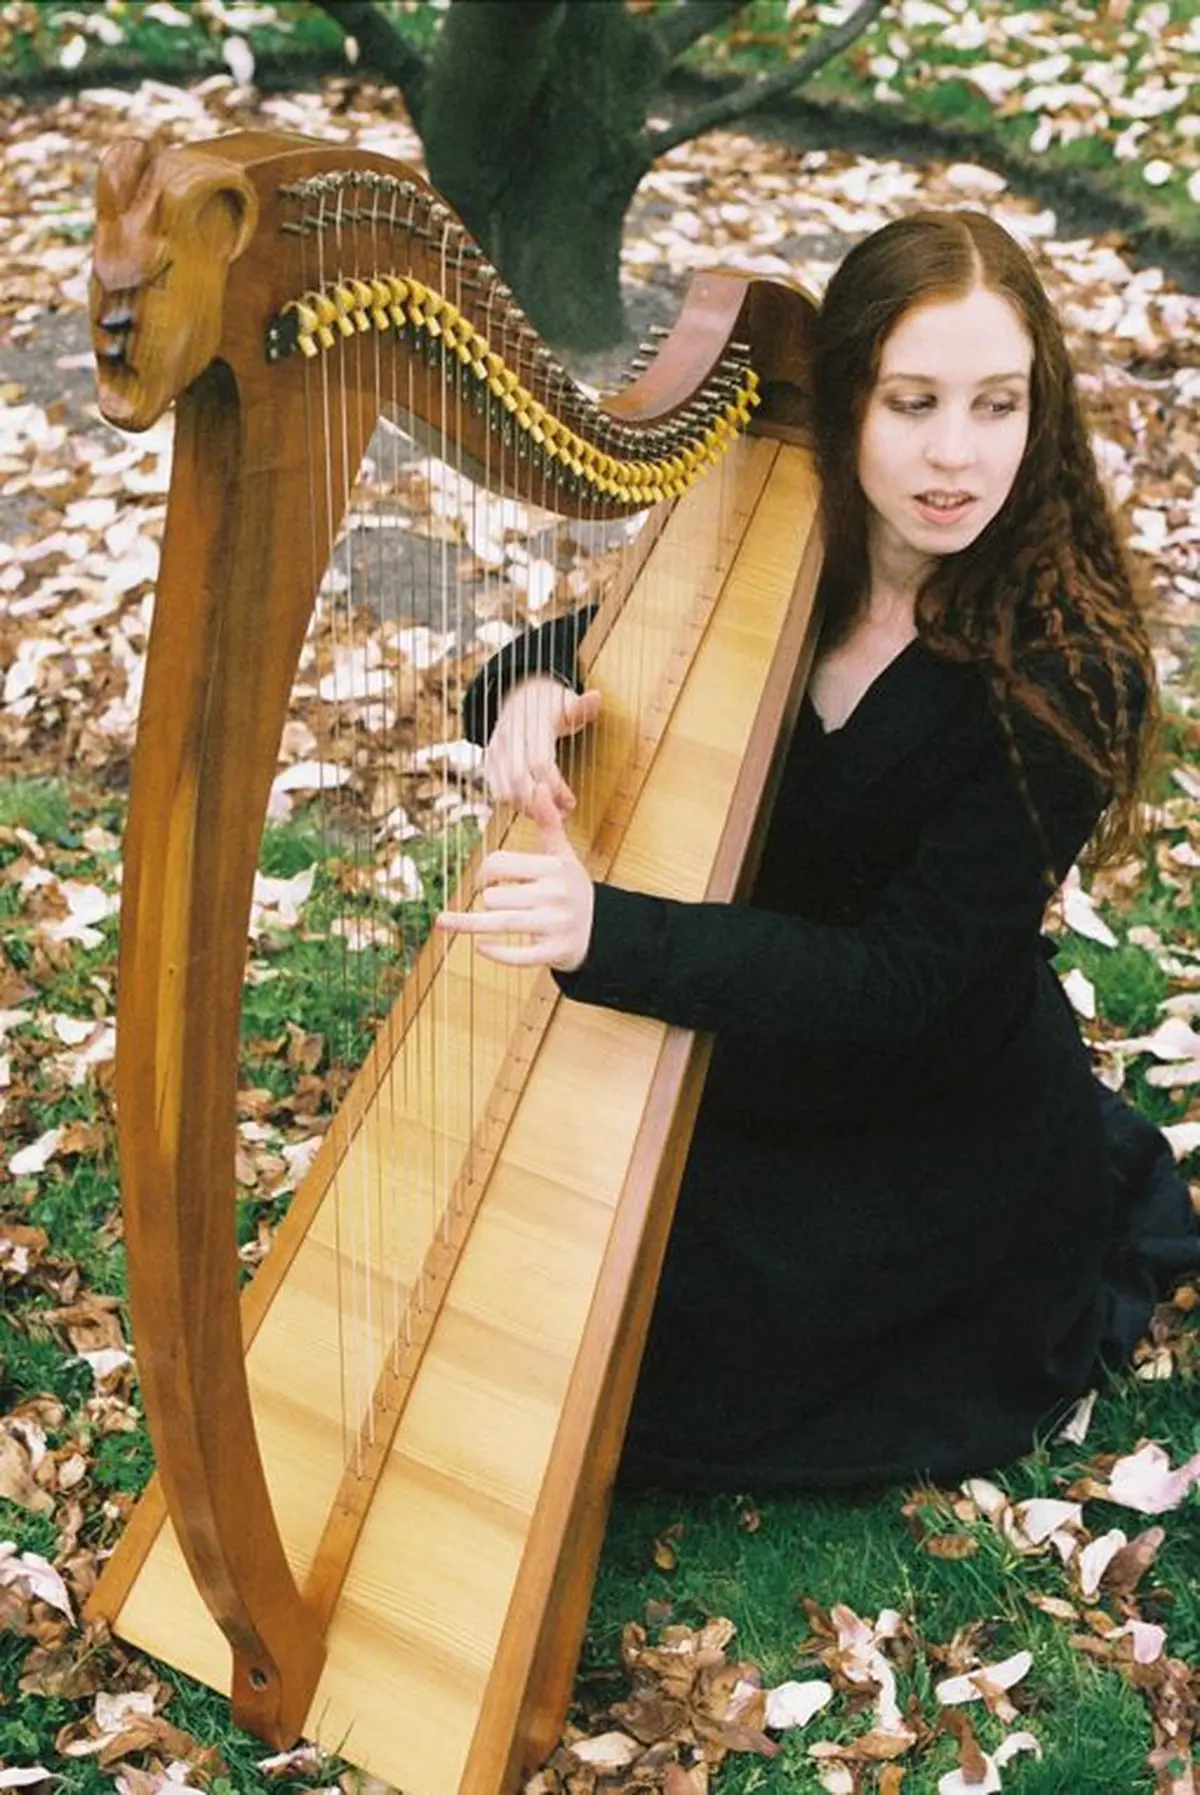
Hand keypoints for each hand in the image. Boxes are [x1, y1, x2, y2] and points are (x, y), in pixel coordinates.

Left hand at [436, 783, 594, 971]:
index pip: (500, 864)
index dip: (484, 872)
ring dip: (470, 924)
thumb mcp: (562, 853)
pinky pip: (519, 955)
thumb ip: (548, 821)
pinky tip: (480, 948)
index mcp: (554, 867)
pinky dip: (497, 953)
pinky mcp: (555, 951)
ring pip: (502, 924)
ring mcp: (556, 925)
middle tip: (490, 902)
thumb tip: (538, 784)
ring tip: (445, 922)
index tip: (483, 881)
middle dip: (487, 900)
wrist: (600, 928)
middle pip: (497, 897)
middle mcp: (556, 895)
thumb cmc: (570, 885)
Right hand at [485, 676, 601, 815]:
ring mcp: (496, 752)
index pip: (539, 762)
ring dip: (527, 808)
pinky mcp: (489, 763)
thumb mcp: (568, 702)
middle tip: (562, 815)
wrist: (520, 696)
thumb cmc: (551, 704)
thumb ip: (582, 707)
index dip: (556, 787)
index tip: (571, 803)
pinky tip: (535, 809)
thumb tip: (596, 697)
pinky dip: (515, 804)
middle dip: (541, 803)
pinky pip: (496, 791)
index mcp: (530, 725)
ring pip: (504, 790)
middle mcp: (508, 739)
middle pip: (519, 780)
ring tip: (551, 814)